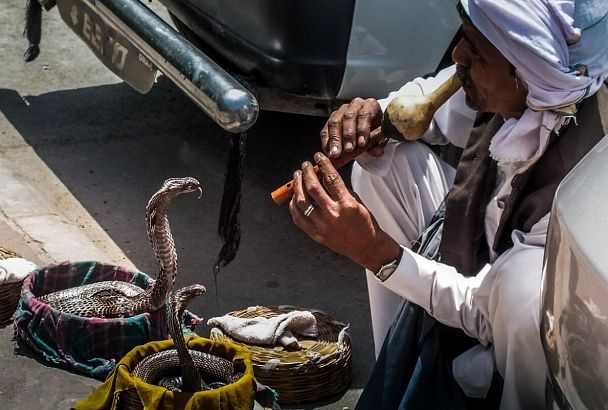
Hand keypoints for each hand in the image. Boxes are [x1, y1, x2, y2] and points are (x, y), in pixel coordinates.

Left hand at [289, 152, 400, 272]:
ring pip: (301, 202)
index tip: (318, 157)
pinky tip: (295, 196)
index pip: (331, 178)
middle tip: (305, 165)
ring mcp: (322, 226)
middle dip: (307, 173)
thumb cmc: (364, 222)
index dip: (323, 164)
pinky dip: (294, 205)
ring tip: (298, 178)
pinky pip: (298, 218)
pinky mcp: (315, 235)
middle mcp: (332, 214)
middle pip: (313, 188)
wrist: (366, 247)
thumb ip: (340, 189)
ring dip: (297, 187)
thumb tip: (324, 176)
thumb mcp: (356, 201)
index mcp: (346, 204)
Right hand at [321, 98, 385, 158]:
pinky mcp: (330, 120)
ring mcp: (341, 111)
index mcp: (370, 105)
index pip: (365, 114)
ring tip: (336, 154)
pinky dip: (326, 142)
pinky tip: (329, 152)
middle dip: (348, 135)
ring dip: (335, 140)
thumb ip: (377, 144)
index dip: (363, 129)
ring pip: (335, 123)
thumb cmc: (374, 131)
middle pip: (348, 117)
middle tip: (348, 150)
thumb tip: (377, 152)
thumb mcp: (379, 137)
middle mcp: (355, 105)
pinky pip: (325, 130)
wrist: (366, 130)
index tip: (362, 144)